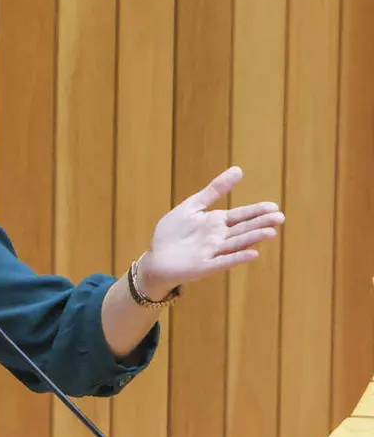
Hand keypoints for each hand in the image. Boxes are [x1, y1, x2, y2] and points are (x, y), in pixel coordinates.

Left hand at [139, 166, 284, 295]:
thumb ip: (214, 190)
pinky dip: (236, 258)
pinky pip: (222, 262)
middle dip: (261, 223)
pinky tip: (252, 254)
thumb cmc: (174, 233)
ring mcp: (212, 253)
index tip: (274, 206)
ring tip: (271, 233)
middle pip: (243, 229)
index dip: (257, 211)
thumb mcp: (192, 206)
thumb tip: (239, 169)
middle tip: (280, 218)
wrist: (156, 259)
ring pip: (236, 244)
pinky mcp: (203, 266)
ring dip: (253, 238)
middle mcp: (218, 238)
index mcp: (216, 222)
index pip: (241, 215)